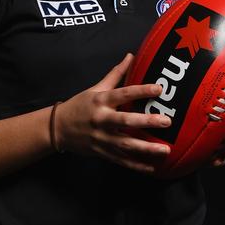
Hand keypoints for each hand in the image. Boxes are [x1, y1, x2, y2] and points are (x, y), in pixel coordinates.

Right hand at [53, 54, 173, 172]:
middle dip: (147, 122)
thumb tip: (131, 56)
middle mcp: (102, 119)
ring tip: (165, 149)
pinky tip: (152, 168)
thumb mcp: (95, 88)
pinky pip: (122, 160)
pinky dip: (136, 166)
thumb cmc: (80, 106)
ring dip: (146, 148)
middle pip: (126, 120)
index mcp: (101, 101)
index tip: (159, 88)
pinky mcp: (102, 152)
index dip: (142, 90)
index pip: (124, 93)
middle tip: (167, 121)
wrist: (58, 128)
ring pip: (126, 144)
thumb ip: (115, 74)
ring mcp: (102, 138)